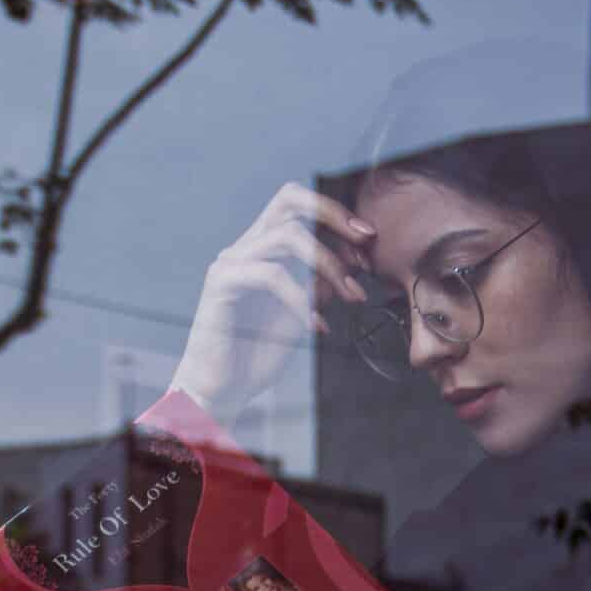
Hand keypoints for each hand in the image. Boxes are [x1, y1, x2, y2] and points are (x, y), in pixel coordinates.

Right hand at [171, 183, 374, 419]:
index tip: (368, 242)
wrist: (221, 390)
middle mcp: (246, 247)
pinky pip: (271, 276)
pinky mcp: (222, 283)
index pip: (299, 207)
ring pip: (286, 236)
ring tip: (350, 296)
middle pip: (289, 200)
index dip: (336, 216)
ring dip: (328, 264)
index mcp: (263, 249)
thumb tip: (348, 267)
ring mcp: (231, 262)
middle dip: (333, 215)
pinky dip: (302, 298)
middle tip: (364, 243)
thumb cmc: (256, 355)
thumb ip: (319, 287)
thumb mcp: (302, 315)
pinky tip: (317, 325)